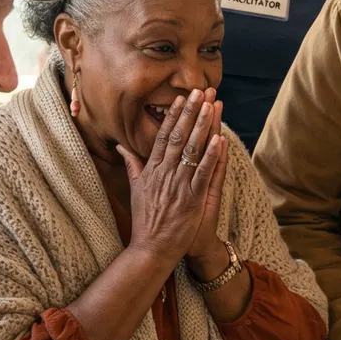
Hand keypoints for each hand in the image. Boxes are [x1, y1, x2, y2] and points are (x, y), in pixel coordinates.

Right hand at [120, 89, 225, 267]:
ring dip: (203, 126)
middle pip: (179, 137)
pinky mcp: (191, 199)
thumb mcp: (135, 188)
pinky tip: (219, 140)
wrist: (151, 248)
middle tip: (200, 91)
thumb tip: (121, 146)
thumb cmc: (146, 220)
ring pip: (192, 150)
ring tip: (212, 105)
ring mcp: (178, 185)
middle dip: (191, 112)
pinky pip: (203, 173)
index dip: (174, 115)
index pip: (164, 136)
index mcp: (152, 169)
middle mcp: (164, 173)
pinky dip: (211, 156)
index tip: (182, 98)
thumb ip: (132, 164)